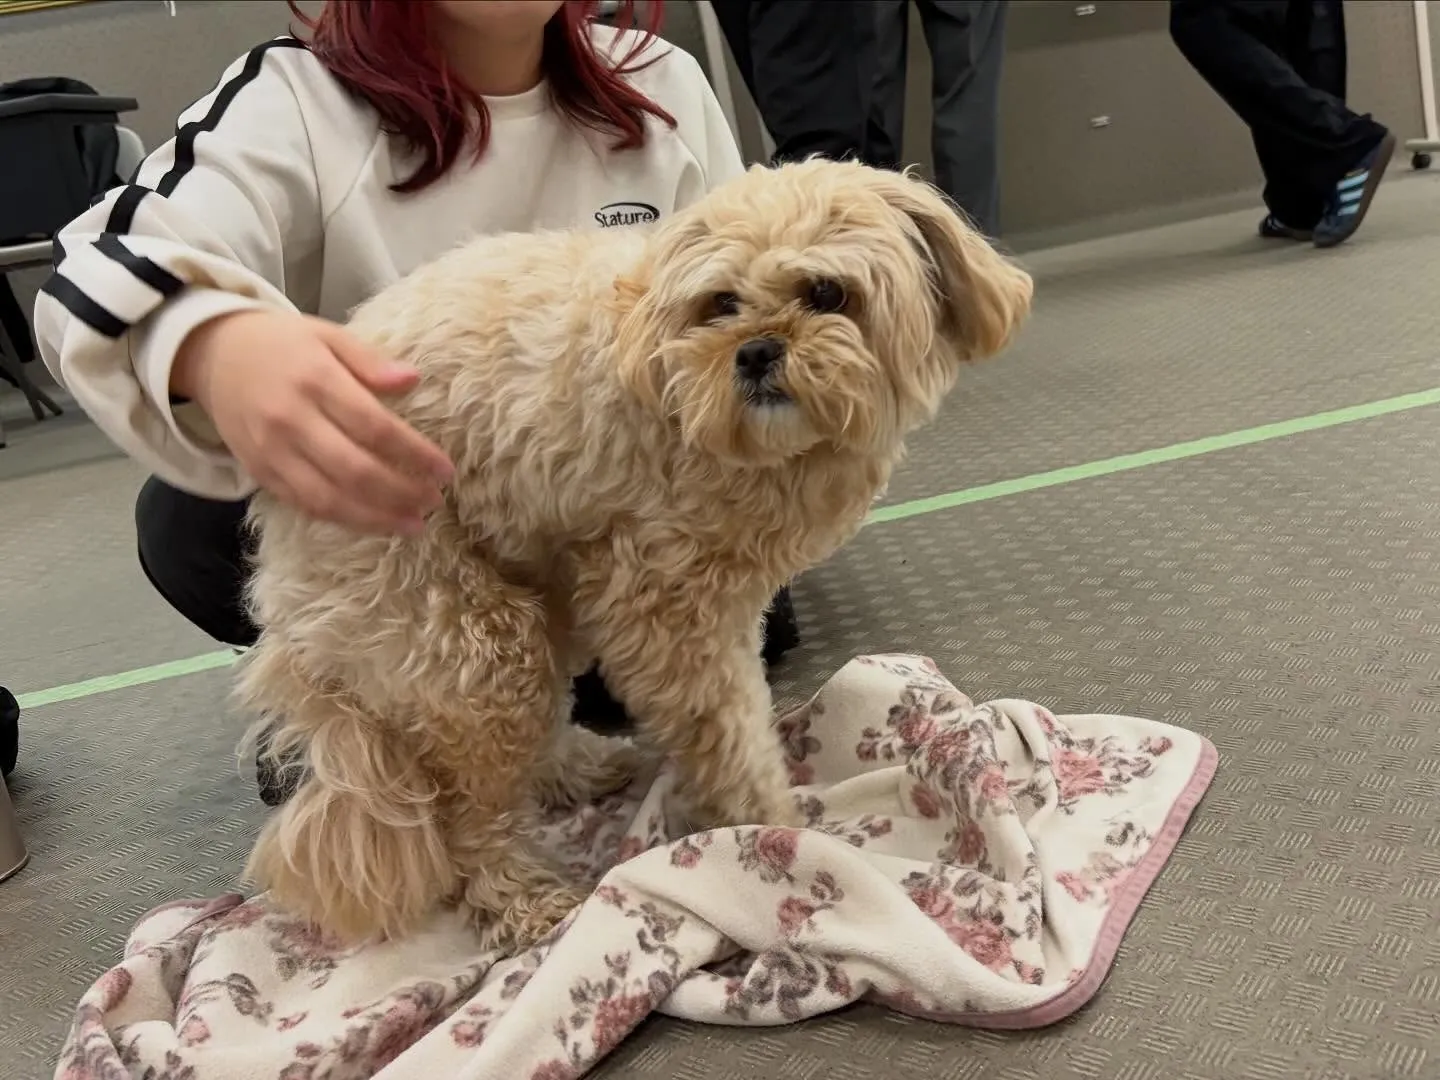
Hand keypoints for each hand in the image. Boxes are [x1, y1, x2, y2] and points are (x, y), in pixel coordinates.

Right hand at [171, 309, 453, 534]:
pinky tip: (374, 524)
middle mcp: (291, 420)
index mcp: (315, 380)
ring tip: (413, 525)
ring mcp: (271, 451)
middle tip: (434, 501)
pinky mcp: (259, 472)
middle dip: (400, 493)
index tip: (445, 470)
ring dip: (375, 519)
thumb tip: (413, 380)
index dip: (414, 454)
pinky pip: (305, 505)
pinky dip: (343, 520)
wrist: (212, 354)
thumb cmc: (281, 343)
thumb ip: (370, 360)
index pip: (374, 427)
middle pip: (354, 470)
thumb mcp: (327, 335)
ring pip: (328, 499)